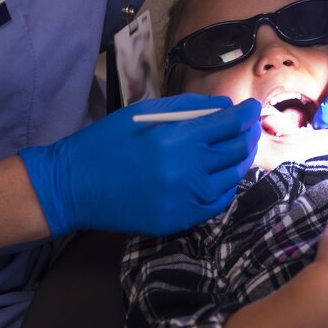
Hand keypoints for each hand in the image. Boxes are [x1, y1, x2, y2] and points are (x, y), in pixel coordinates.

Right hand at [20, 95, 260, 236]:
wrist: (74, 186)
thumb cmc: (107, 142)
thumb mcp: (145, 112)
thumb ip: (189, 108)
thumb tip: (224, 107)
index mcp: (178, 139)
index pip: (230, 123)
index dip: (247, 113)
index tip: (252, 108)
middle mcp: (188, 171)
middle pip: (237, 149)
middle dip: (249, 133)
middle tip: (249, 126)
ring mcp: (186, 199)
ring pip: (233, 176)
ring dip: (240, 159)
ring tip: (237, 147)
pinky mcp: (181, 219)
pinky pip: (218, 202)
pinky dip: (225, 185)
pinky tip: (221, 174)